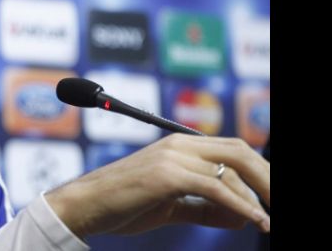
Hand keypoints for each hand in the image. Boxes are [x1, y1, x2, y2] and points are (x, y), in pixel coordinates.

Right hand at [44, 133, 269, 236]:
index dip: (259, 171)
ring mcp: (172, 157)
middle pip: (239, 151)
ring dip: (257, 197)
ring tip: (268, 221)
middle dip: (267, 177)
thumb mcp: (171, 207)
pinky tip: (255, 221)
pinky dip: (241, 205)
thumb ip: (205, 209)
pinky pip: (215, 188)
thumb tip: (244, 217)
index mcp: (178, 145)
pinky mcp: (166, 175)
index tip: (272, 196)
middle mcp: (177, 144)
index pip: (232, 149)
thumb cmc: (122, 205)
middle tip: (279, 203)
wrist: (85, 207)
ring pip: (231, 169)